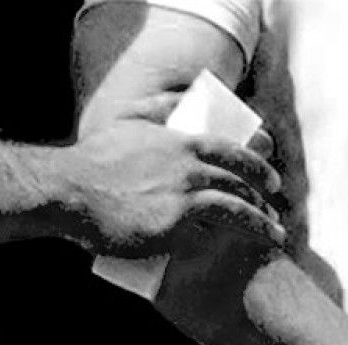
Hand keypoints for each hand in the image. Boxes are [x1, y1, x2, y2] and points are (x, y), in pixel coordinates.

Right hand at [61, 99, 283, 256]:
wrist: (71, 193)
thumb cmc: (95, 161)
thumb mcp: (128, 120)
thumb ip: (159, 105)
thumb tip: (189, 96)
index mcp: (181, 141)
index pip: (234, 150)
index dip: (258, 164)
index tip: (271, 179)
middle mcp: (190, 165)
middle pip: (241, 179)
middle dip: (265, 194)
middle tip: (275, 207)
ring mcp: (185, 194)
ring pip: (239, 205)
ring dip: (263, 220)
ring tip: (276, 235)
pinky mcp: (176, 223)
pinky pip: (219, 228)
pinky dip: (243, 233)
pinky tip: (252, 245)